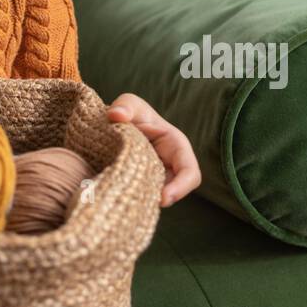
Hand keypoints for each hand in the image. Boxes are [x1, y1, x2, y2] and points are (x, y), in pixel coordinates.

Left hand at [105, 93, 200, 207]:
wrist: (118, 122)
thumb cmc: (132, 112)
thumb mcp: (130, 104)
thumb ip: (125, 106)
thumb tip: (116, 115)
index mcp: (177, 147)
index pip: (190, 173)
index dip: (180, 187)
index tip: (162, 198)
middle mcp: (171, 167)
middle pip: (175, 192)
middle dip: (159, 200)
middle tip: (138, 203)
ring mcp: (157, 178)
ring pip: (156, 197)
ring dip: (143, 201)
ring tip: (124, 199)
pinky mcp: (143, 185)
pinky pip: (141, 197)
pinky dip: (132, 199)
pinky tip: (117, 197)